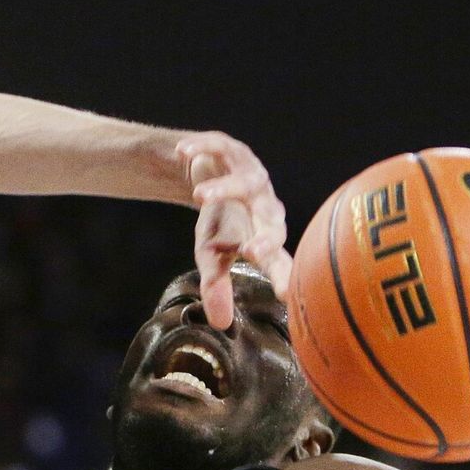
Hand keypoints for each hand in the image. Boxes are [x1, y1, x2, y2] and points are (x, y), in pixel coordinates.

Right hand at [179, 132, 292, 329]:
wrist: (207, 175)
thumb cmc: (218, 221)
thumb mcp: (210, 253)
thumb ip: (217, 284)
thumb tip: (220, 324)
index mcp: (266, 234)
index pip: (280, 260)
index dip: (284, 276)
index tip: (286, 296)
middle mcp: (266, 205)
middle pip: (274, 221)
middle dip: (266, 236)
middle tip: (252, 252)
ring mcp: (252, 174)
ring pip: (247, 181)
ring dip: (226, 188)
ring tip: (199, 195)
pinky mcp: (232, 149)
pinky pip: (219, 146)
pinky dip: (201, 148)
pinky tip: (183, 153)